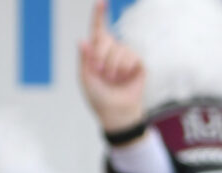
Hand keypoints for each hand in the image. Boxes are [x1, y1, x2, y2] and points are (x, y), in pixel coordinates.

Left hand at [78, 0, 146, 135]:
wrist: (116, 112)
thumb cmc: (99, 95)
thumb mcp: (85, 78)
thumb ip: (84, 59)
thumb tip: (83, 40)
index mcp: (96, 50)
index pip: (98, 28)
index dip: (99, 14)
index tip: (102, 1)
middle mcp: (112, 49)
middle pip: (106, 38)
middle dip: (100, 55)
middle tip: (100, 72)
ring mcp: (126, 55)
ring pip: (119, 48)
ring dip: (113, 66)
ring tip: (113, 78)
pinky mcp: (138, 62)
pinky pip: (131, 56)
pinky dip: (125, 68)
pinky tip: (124, 77)